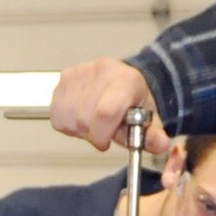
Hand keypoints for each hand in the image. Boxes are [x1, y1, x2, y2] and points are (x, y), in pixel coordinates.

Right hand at [50, 59, 172, 154]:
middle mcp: (102, 71)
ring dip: (79, 129)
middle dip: (92, 134)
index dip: (101, 135)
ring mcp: (80, 72)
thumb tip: (159, 144)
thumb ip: (154, 137)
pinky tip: (80, 116)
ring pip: (68, 118)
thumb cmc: (135, 103)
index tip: (104, 142)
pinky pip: (56, 113)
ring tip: (94, 122)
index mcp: (126, 80)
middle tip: (103, 131)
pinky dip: (66, 122)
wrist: (125, 82)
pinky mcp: (64, 77)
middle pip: (83, 119)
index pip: (105, 112)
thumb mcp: (150, 121)